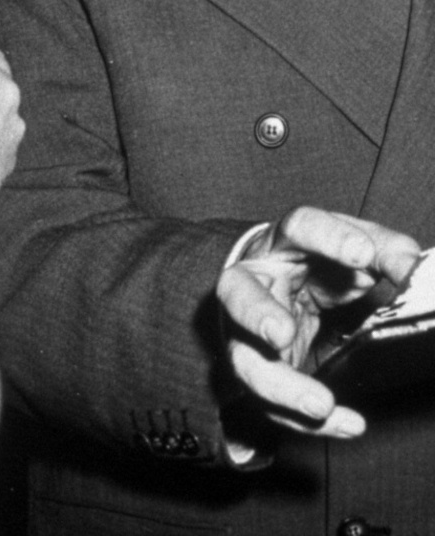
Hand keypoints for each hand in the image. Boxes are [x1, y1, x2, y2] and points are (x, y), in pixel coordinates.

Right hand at [218, 207, 419, 438]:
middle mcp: (254, 283)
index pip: (299, 227)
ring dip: (280, 387)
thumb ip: (384, 251)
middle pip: (238, 294)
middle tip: (282, 334)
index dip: (329, 237)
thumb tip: (414, 267)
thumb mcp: (350, 247)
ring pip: (246, 360)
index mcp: (283, 243)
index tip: (364, 254)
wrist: (281, 282)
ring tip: (321, 405)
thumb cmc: (317, 263)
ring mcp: (246, 331)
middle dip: (256, 314)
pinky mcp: (257, 370)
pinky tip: (347, 424)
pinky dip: (307, 421)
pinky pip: (272, 403)